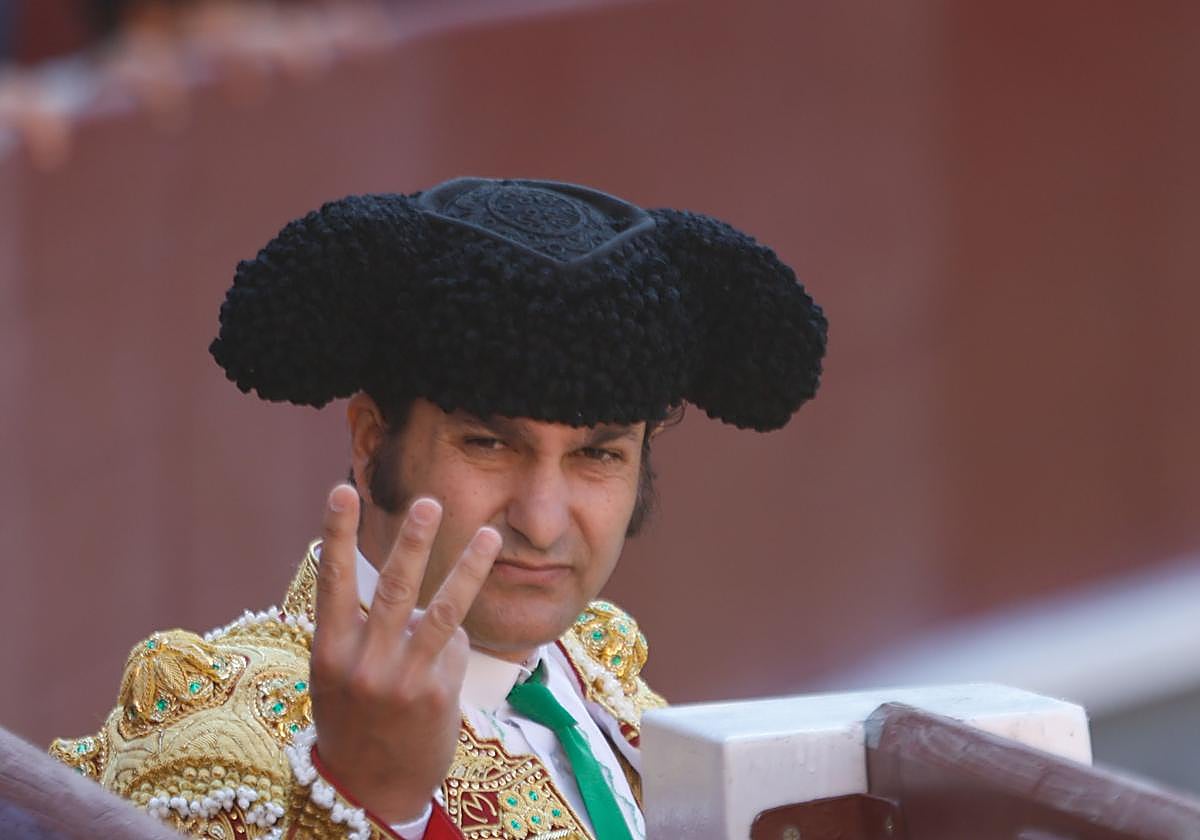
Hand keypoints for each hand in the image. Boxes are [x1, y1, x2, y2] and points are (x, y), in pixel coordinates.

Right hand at [309, 484, 501, 822]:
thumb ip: (363, 631)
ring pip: (441, 611)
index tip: (342, 490)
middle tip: (431, 502)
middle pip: (393, 588)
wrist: (368, 790)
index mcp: (330, 649)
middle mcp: (363, 660)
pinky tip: (444, 658)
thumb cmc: (354, 719)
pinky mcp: (435, 694)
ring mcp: (401, 678)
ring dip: (468, 568)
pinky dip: (455, 643)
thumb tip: (417, 595)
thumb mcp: (338, 675)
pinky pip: (454, 648)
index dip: (336, 533)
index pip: (332, 580)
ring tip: (490, 534)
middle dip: (414, 541)